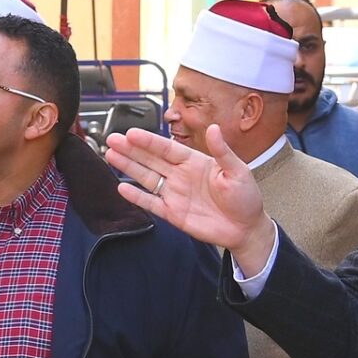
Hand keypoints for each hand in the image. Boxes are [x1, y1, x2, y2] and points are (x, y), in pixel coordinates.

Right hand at [105, 126, 277, 275]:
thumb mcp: (238, 170)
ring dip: (128, 167)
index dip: (149, 141)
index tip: (131, 133)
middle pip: (151, 159)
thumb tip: (213, 128)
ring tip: (110, 155)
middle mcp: (181, 175)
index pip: (167, 148)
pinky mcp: (173, 213)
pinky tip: (122, 187)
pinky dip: (136, 196)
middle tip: (112, 139)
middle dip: (131, 150)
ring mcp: (175, 194)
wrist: (246, 229)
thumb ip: (222, 151)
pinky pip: (151, 203)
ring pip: (146, 177)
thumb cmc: (246, 198)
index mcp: (195, 161)